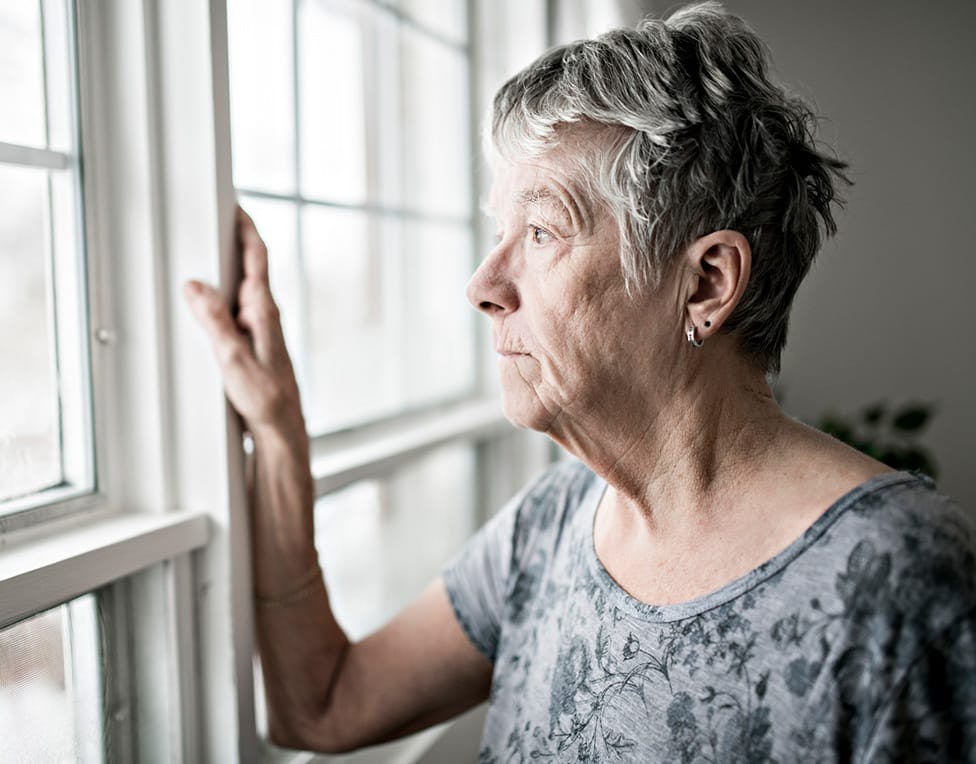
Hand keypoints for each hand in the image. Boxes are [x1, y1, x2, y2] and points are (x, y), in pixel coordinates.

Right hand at [183, 206, 303, 437]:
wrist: (282, 428)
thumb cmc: (266, 399)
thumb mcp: (233, 359)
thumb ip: (215, 321)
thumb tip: (195, 286)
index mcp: (264, 312)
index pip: (258, 258)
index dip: (246, 228)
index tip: (235, 204)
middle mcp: (265, 316)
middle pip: (249, 267)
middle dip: (233, 242)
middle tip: (215, 219)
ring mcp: (261, 329)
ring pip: (242, 289)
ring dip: (226, 270)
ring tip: (205, 253)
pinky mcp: (254, 343)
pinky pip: (236, 310)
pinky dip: (222, 298)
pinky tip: (209, 303)